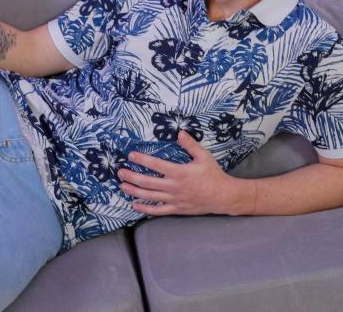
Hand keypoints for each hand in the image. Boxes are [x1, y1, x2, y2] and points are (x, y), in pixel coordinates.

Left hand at [117, 130, 237, 215]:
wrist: (223, 196)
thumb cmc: (213, 175)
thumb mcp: (204, 156)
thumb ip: (190, 144)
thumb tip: (180, 132)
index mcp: (179, 172)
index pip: (156, 165)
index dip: (142, 159)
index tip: (131, 155)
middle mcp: (173, 187)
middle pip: (147, 182)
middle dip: (132, 176)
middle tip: (120, 171)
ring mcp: (173, 199)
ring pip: (149, 196)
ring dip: (134, 191)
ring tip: (122, 185)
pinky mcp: (176, 209)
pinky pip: (157, 210)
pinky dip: (144, 209)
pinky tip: (134, 205)